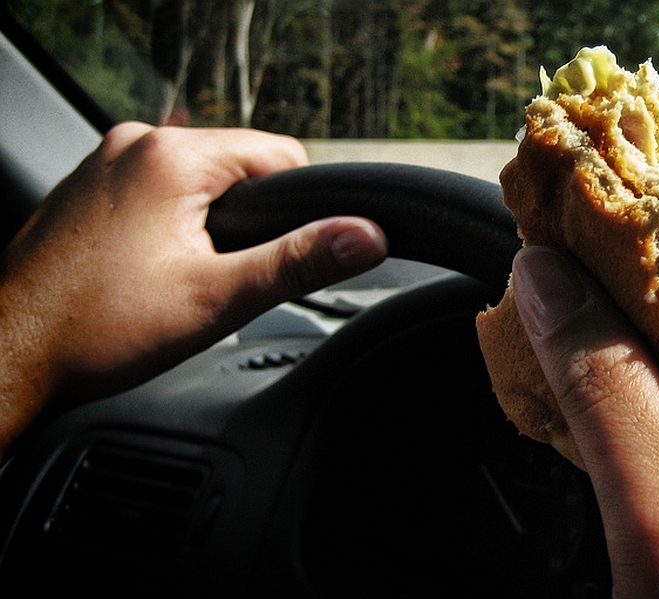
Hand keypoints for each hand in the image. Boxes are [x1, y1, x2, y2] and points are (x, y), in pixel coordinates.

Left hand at [0, 123, 386, 453]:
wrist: (9, 358)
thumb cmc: (96, 331)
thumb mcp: (218, 298)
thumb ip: (299, 261)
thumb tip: (367, 236)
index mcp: (170, 155)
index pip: (280, 155)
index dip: (298, 210)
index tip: (276, 258)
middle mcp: (133, 144)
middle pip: (239, 170)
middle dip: (247, 225)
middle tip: (215, 281)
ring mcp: (104, 164)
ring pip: (199, 186)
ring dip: (209, 229)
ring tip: (177, 282)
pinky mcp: (88, 189)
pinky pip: (160, 195)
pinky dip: (171, 231)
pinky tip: (149, 276)